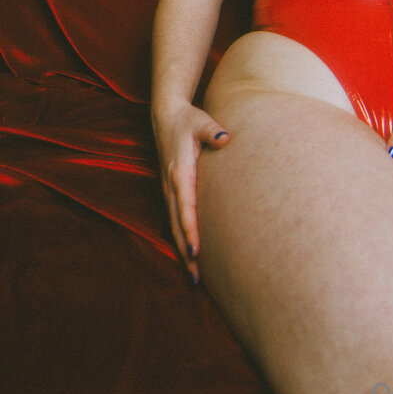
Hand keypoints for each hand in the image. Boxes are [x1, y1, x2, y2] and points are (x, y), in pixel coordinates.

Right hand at [152, 101, 230, 281]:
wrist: (166, 115)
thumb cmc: (188, 119)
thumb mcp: (201, 121)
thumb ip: (213, 130)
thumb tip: (226, 138)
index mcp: (180, 172)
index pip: (185, 207)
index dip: (190, 230)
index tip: (196, 251)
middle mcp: (171, 185)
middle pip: (177, 224)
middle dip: (186, 251)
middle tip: (197, 277)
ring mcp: (168, 189)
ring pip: (174, 225)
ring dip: (182, 249)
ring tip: (195, 275)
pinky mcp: (170, 190)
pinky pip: (174, 219)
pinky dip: (180, 237)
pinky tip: (189, 253)